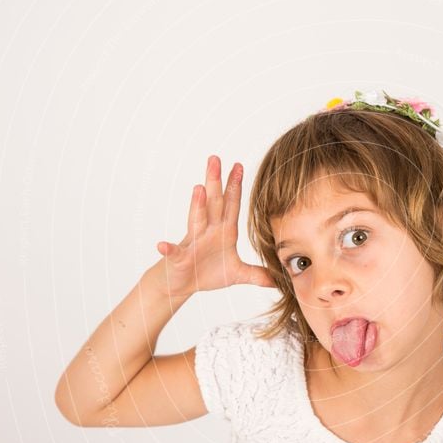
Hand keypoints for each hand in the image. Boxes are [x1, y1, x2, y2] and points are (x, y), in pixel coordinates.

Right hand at [148, 155, 276, 297]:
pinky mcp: (179, 258)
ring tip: (199, 189)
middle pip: (212, 204)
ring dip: (197, 206)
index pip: (231, 205)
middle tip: (216, 159)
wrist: (181, 284)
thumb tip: (280, 277)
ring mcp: (192, 243)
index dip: (235, 186)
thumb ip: (258, 273)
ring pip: (195, 220)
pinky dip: (168, 249)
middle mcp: (208, 232)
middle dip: (215, 182)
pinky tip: (162, 245)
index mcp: (223, 232)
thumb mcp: (238, 274)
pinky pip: (173, 252)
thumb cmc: (207, 274)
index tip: (239, 166)